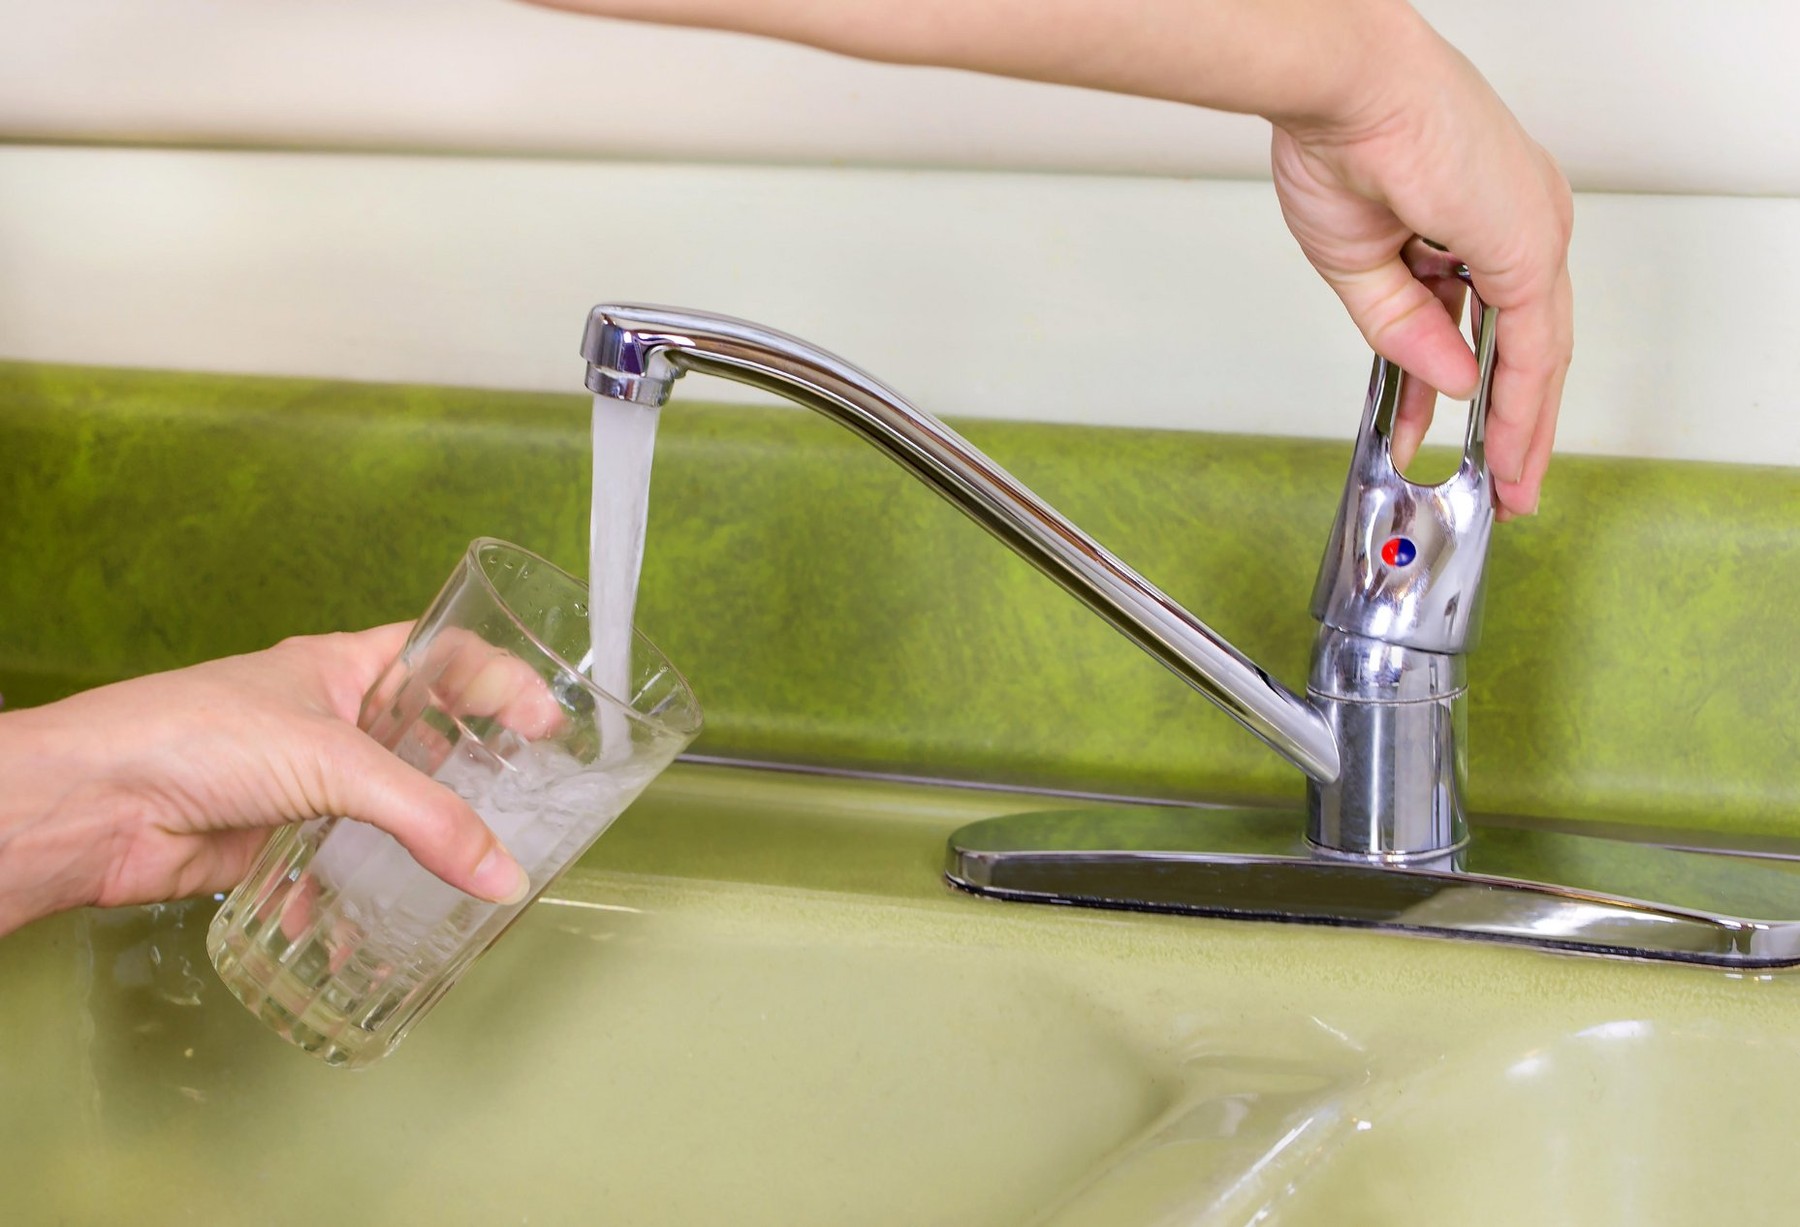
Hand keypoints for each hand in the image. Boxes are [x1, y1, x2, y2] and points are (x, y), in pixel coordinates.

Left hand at [0, 625, 530, 937]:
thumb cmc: (189, 735)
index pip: (444, 656)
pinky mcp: (274, 844)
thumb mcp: (333, 762)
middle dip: (472, 776)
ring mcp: (301, 785)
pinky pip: (337, 872)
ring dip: (419, 847)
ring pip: (381, 814)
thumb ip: (425, 819)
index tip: (549, 724)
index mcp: (344, 668)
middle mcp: (328, 721)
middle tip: (527, 807)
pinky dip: (358, 902)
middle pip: (421, 741)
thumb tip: (499, 872)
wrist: (90, 807)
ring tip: (473, 876)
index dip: (501, 681)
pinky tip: (378, 930)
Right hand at [1270, 21, 1573, 517]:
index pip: (1489, 321)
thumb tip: (1449, 381)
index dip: (1475, 386)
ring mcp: (1531, 232)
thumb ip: (1404, 330)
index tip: (1456, 433)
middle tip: (1506, 479)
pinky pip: (1532, 343)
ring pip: (1538, 351)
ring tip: (1509, 483)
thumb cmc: (1340, 143)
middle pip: (1528, 343)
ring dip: (1522, 424)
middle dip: (1514, 421)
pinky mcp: (1530, 246)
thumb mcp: (1361, 268)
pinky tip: (1499, 442)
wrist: (1343, 93)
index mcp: (1477, 219)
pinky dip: (1518, 400)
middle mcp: (1517, 222)